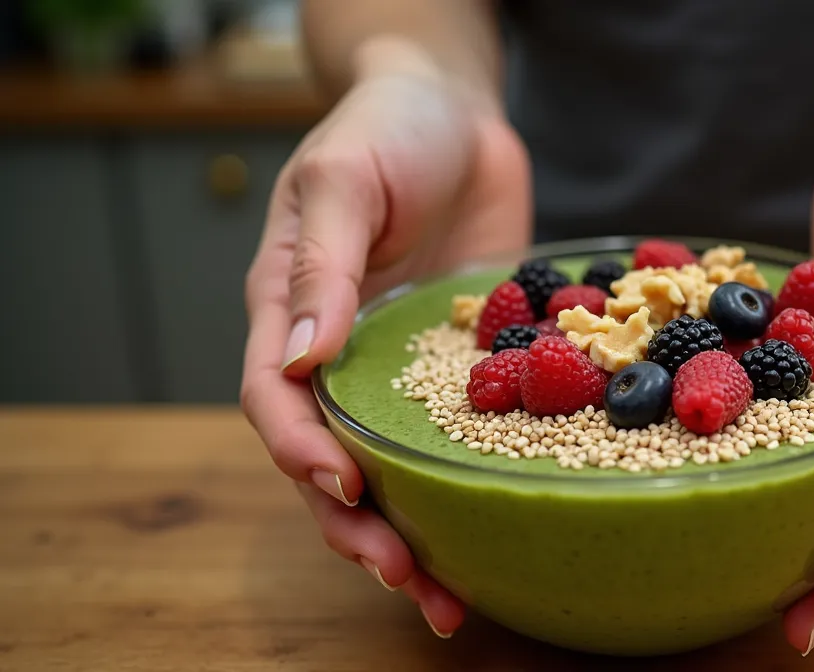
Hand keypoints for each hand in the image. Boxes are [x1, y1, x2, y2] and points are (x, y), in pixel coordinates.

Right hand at [239, 54, 529, 636]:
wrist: (456, 111)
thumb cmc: (382, 128)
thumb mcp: (340, 181)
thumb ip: (320, 270)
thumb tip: (301, 366)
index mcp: (289, 314)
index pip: (276, 403)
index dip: (304, 454)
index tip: (346, 490)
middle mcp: (342, 356)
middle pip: (333, 461)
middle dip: (361, 528)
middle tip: (407, 580)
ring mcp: (405, 368)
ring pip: (400, 467)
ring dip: (419, 532)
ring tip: (454, 597)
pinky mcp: (467, 366)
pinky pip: (470, 432)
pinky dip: (482, 482)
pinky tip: (514, 524)